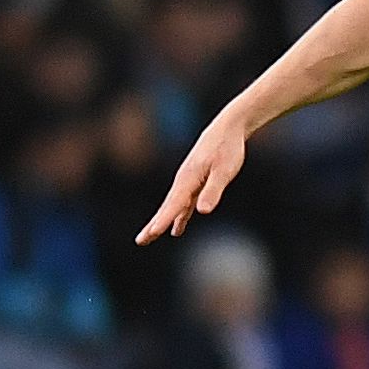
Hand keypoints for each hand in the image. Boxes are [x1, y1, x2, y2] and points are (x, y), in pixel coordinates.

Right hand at [137, 121, 248, 242]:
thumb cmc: (227, 148)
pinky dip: (178, 216)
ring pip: (172, 206)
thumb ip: (213, 190)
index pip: (174, 204)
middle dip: (154, 225)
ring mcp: (188, 182)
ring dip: (161, 222)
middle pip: (167, 207)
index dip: (164, 220)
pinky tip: (177, 229)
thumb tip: (202, 211)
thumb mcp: (224, 170)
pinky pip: (183, 204)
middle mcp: (183, 181)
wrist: (227, 128)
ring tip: (149, 236)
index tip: (153, 233)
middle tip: (140, 241)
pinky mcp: (195, 182)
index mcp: (189, 179)